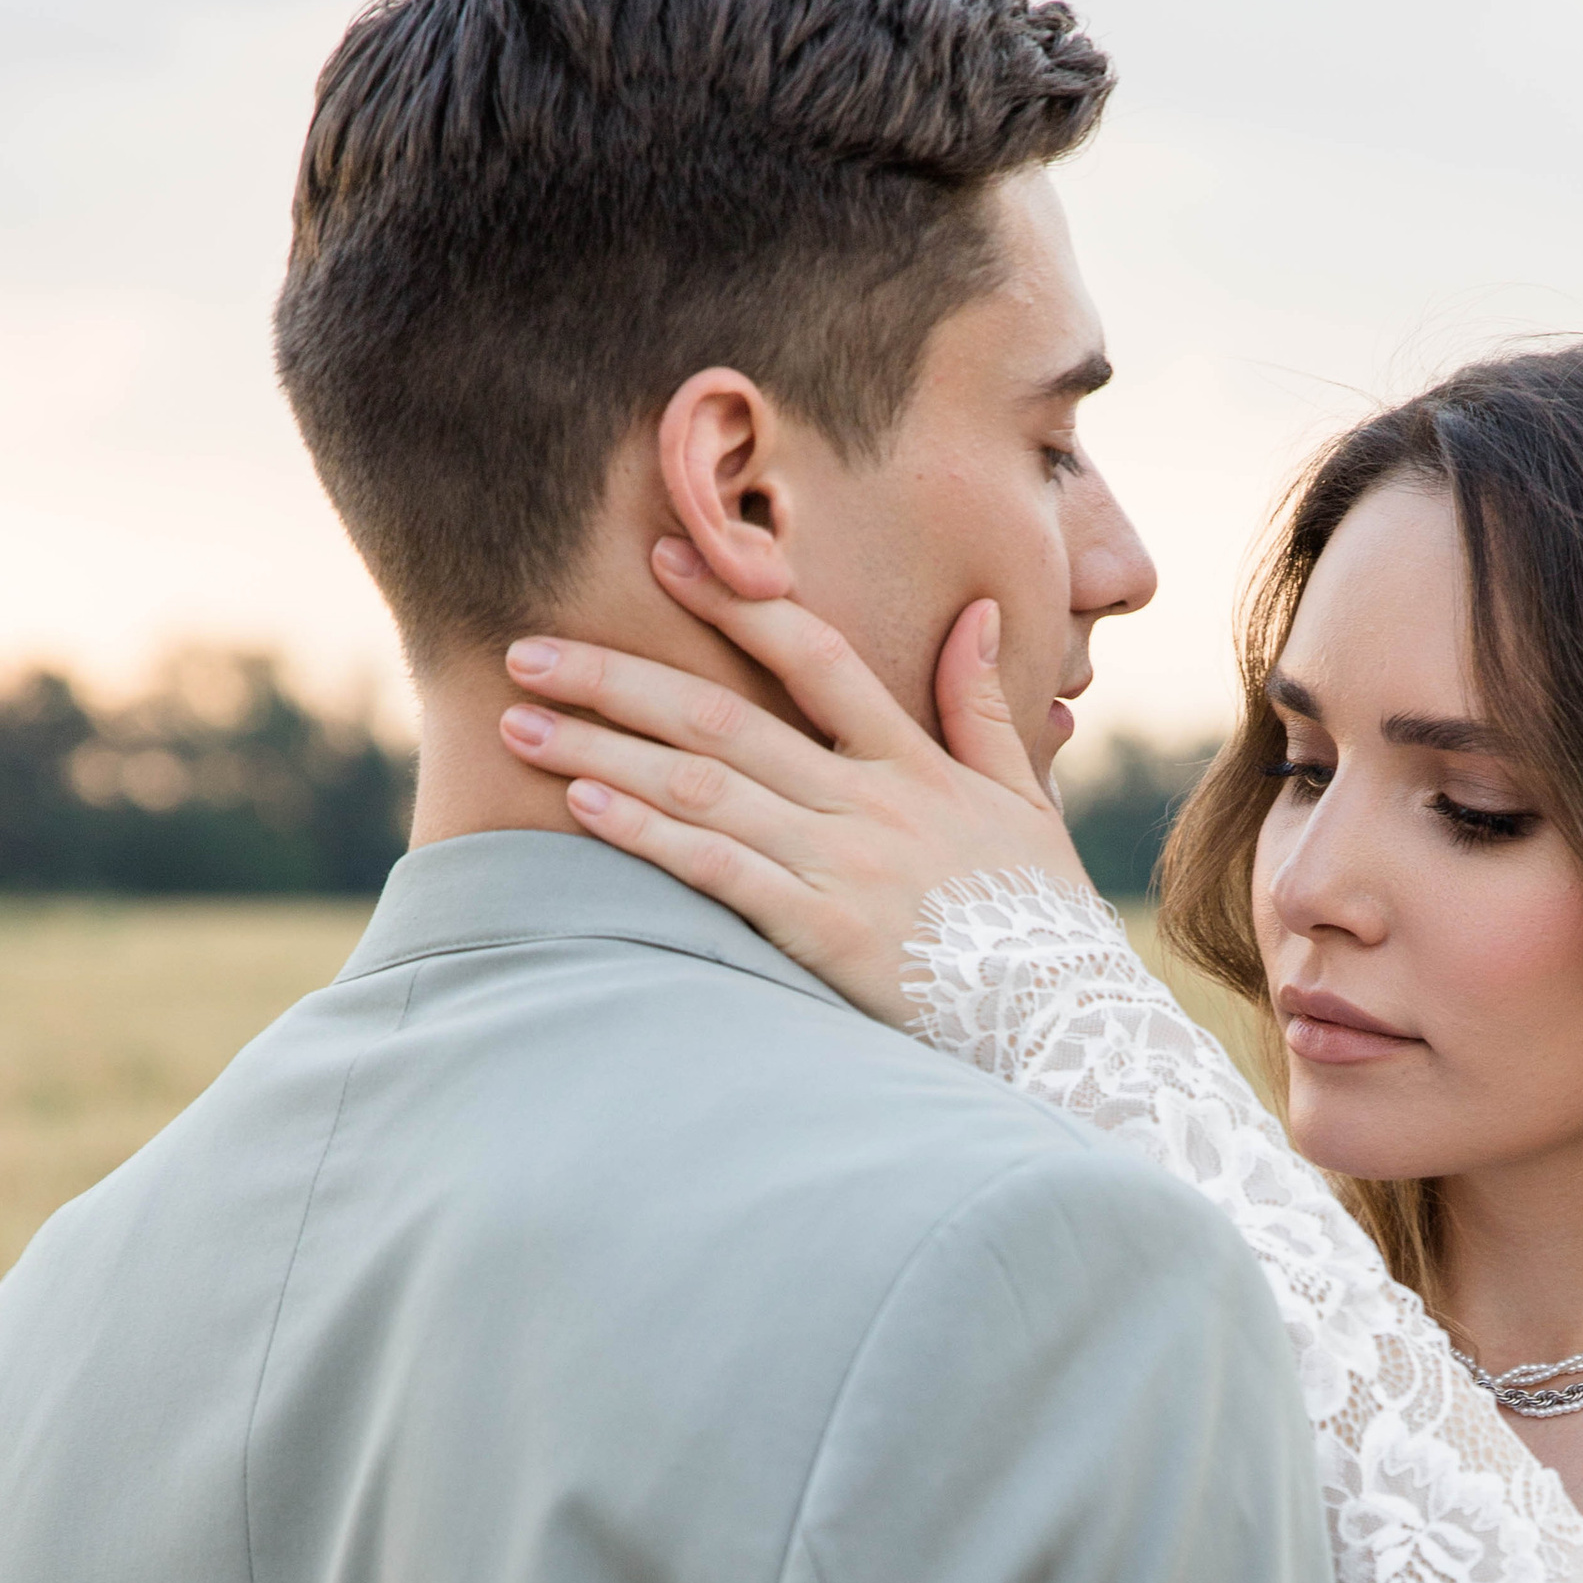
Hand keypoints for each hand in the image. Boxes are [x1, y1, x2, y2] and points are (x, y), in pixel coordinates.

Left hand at [499, 539, 1090, 1022]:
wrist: (1064, 1023)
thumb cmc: (1041, 920)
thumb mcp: (1026, 802)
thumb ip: (984, 707)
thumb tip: (974, 611)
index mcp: (912, 761)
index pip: (814, 655)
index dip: (736, 599)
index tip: (664, 559)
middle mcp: (868, 800)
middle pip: (723, 716)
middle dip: (615, 679)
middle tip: (527, 650)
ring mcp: (843, 863)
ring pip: (703, 785)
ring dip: (601, 750)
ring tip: (518, 723)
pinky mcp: (822, 931)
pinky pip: (719, 869)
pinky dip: (648, 833)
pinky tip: (582, 807)